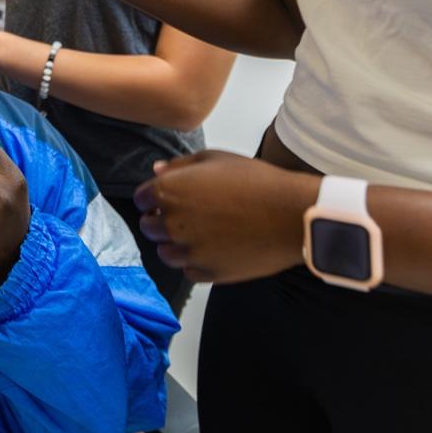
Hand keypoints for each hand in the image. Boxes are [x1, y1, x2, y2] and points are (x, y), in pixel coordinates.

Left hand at [133, 151, 319, 282]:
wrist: (290, 214)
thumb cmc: (255, 181)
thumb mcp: (215, 159)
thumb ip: (180, 166)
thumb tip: (157, 171)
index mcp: (169, 191)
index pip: (141, 199)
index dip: (153, 198)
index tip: (169, 198)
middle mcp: (171, 223)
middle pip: (149, 227)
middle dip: (161, 221)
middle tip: (188, 216)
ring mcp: (188, 252)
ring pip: (165, 253)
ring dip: (176, 244)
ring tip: (202, 233)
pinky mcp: (206, 273)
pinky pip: (188, 271)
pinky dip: (196, 262)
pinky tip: (214, 248)